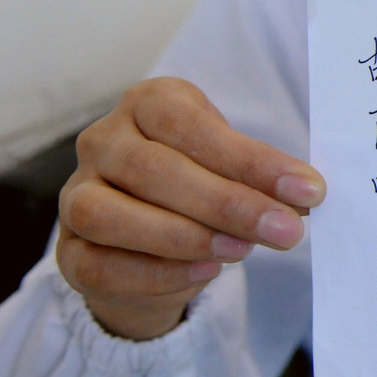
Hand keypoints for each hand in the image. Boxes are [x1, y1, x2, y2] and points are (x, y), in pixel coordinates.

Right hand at [57, 77, 324, 339]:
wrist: (156, 245)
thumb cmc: (201, 187)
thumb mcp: (234, 168)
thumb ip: (259, 178)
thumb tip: (303, 196)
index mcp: (148, 104)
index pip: (191, 125)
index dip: (250, 160)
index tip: (308, 190)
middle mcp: (102, 141)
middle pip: (153, 169)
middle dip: (227, 203)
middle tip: (286, 229)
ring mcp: (76, 195)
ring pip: (109, 214)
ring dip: (183, 236)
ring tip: (242, 251)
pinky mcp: (68, 252)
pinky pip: (100, 264)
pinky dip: (155, 272)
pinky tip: (206, 270)